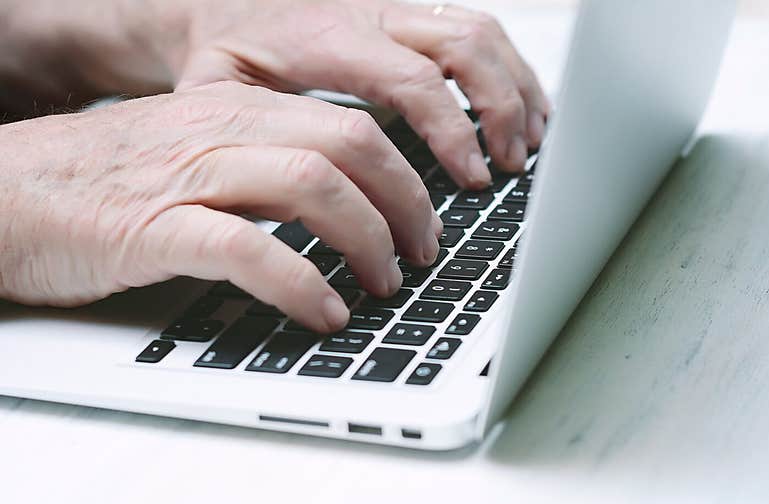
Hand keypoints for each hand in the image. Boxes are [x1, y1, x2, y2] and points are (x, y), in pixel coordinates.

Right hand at [0, 82, 440, 331]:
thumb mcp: (195, 158)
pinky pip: (249, 248)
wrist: (0, 193)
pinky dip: (300, 283)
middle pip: (350, 147)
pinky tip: (323, 313)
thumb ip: (262, 171)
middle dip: (404, 205)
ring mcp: (189, 176)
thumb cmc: (99, 185)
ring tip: (382, 287)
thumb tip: (337, 209)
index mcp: (238, 113)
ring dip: (365, 242)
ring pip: (312, 187)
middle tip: (420, 256)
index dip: (405, 176)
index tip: (425, 221)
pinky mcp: (154, 227)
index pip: (352, 127)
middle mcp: (222, 132)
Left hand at [169, 0, 548, 186]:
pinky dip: (507, 68)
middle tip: (509, 166)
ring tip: (529, 142)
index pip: (414, 80)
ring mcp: (391, 9)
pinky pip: (471, 26)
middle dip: (500, 108)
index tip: (473, 178)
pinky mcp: (404, 15)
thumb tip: (304, 193)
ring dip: (514, 87)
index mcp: (327, 36)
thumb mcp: (217, 97)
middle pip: (463, 43)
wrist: (212, 8)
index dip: (453, 131)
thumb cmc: (219, 57)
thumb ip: (262, 135)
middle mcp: (369, 13)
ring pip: (477, 29)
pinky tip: (521, 108)